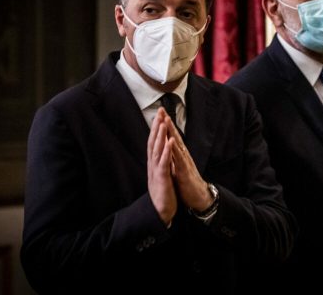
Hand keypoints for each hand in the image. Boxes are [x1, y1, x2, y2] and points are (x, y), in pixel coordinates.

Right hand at [147, 108, 176, 225]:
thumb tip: (159, 151)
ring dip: (160, 135)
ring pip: (157, 150)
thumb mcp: (161, 174)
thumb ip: (160, 161)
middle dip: (157, 126)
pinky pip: (164, 163)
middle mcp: (153, 164)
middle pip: (153, 142)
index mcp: (154, 163)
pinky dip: (166, 152)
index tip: (159, 114)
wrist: (160, 211)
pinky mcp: (161, 178)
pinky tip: (169, 142)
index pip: (154, 142)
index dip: (156, 128)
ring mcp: (156, 171)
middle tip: (159, 111)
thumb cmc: (163, 192)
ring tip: (163, 122)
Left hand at [164, 114, 213, 211]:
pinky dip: (175, 150)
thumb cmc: (187, 183)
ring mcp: (185, 162)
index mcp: (179, 155)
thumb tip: (167, 148)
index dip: (165, 126)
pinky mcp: (186, 171)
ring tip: (165, 120)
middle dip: (167, 123)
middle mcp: (183, 155)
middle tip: (162, 110)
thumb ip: (173, 157)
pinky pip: (180, 159)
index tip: (159, 114)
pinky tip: (172, 142)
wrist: (198, 197)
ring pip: (177, 144)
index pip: (171, 137)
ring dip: (171, 132)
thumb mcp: (177, 167)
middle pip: (174, 136)